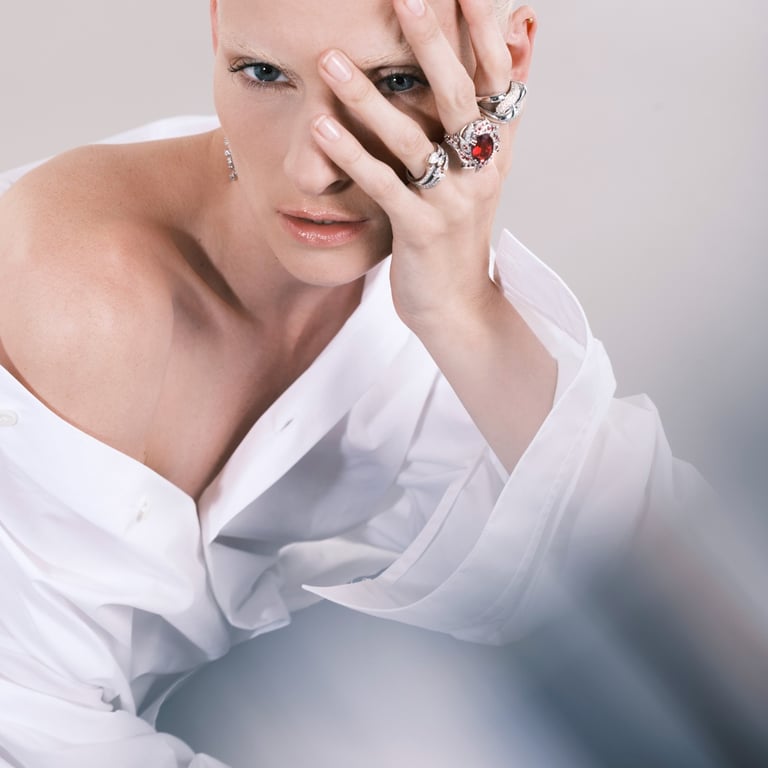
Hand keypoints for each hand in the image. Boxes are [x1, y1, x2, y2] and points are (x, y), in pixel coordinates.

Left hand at [312, 0, 535, 332]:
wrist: (457, 302)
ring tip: (330, 60)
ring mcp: (453, 202)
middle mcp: (482, 169)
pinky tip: (321, 129)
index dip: (483, 30)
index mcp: (496, 149)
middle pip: (460, 96)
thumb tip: (517, 42)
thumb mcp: (483, 172)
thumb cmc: (458, 232)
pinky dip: (351, 156)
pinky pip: (384, 187)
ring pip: (412, 140)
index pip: (497, 77)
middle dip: (431, 43)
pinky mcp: (421, 231)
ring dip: (368, 98)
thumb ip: (492, 112)